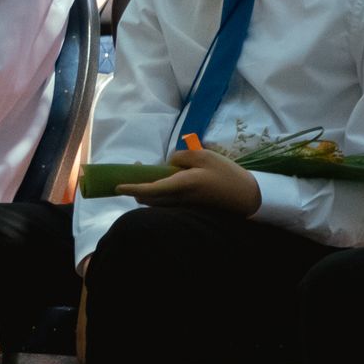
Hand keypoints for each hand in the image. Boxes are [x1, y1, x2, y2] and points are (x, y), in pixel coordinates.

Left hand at [125, 144, 261, 216]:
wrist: (246, 197)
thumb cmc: (226, 174)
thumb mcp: (204, 156)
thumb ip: (181, 156)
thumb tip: (168, 163)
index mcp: (180, 186)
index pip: (149, 189)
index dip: (131, 188)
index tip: (117, 186)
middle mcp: (178, 199)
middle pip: (148, 199)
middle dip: (136, 188)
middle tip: (135, 169)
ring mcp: (184, 205)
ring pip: (156, 202)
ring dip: (147, 191)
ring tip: (148, 172)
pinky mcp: (189, 207)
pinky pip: (166, 202)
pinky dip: (158, 193)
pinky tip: (164, 180)